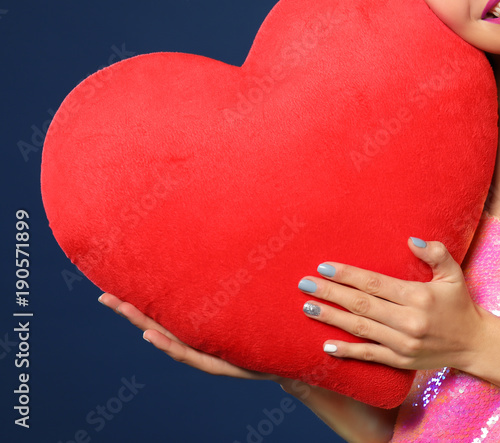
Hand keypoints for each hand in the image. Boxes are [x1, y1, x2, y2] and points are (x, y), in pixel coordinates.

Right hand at [97, 292, 275, 381]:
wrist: (290, 356)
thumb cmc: (270, 324)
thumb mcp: (252, 299)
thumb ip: (241, 278)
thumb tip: (237, 240)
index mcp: (201, 321)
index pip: (166, 307)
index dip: (141, 295)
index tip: (116, 279)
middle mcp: (198, 337)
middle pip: (156, 321)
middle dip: (129, 309)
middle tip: (103, 294)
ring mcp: (205, 351)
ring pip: (167, 337)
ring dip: (142, 323)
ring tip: (121, 307)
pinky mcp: (219, 364)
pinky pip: (190, 354)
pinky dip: (169, 345)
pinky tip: (151, 335)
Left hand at [297, 237, 486, 371]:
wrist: (474, 344)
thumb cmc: (460, 304)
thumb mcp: (454, 274)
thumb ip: (436, 253)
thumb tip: (412, 239)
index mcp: (419, 297)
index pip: (375, 283)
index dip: (348, 275)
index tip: (324, 267)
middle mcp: (409, 321)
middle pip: (362, 305)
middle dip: (331, 293)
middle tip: (305, 284)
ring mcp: (403, 344)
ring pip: (361, 329)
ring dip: (332, 318)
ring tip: (309, 307)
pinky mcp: (400, 360)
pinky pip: (369, 355)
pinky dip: (347, 350)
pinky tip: (326, 343)